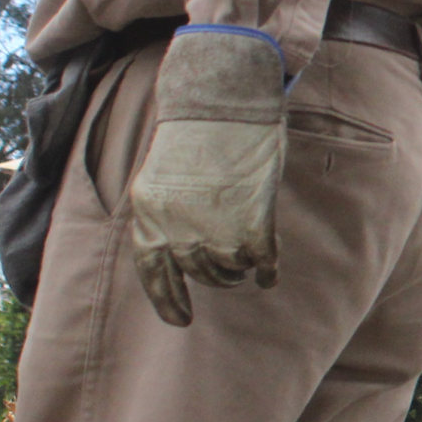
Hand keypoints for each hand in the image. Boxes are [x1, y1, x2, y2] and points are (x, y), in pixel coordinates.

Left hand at [130, 28, 286, 326]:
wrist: (222, 101)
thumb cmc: (196, 130)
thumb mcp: (161, 176)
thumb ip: (167, 212)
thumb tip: (181, 248)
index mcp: (149, 217)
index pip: (154, 274)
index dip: (168, 301)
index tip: (182, 321)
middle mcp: (177, 230)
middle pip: (199, 272)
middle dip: (214, 276)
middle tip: (229, 271)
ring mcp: (216, 230)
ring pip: (231, 270)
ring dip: (240, 268)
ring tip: (250, 260)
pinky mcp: (253, 224)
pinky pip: (262, 262)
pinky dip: (269, 270)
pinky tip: (272, 273)